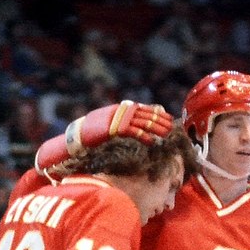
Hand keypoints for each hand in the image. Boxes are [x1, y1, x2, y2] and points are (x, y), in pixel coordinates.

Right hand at [35, 101, 173, 172]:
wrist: (77, 137)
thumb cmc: (93, 134)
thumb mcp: (110, 124)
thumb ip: (123, 122)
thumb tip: (137, 125)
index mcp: (120, 108)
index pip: (142, 108)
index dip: (156, 113)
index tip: (168, 117)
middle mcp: (120, 111)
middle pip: (144, 114)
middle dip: (160, 120)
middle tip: (172, 126)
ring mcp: (116, 119)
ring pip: (141, 122)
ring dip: (155, 128)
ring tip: (166, 134)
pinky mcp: (113, 129)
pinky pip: (132, 132)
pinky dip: (143, 136)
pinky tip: (151, 141)